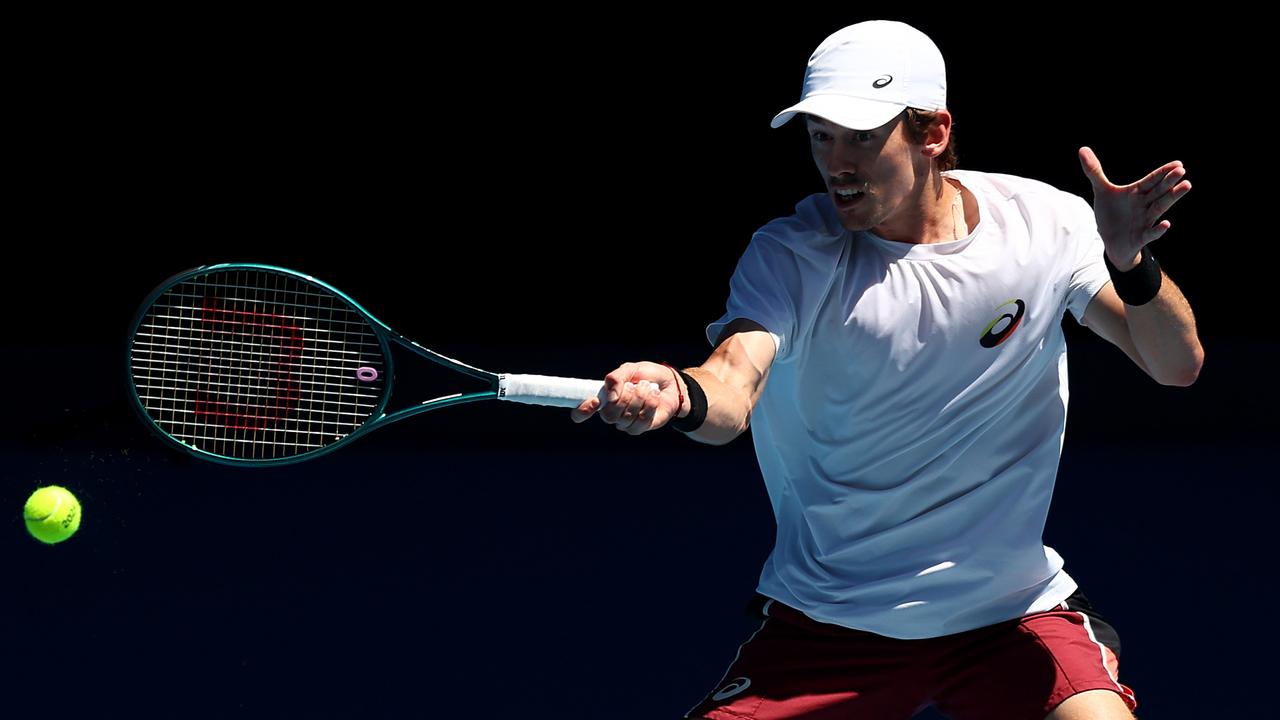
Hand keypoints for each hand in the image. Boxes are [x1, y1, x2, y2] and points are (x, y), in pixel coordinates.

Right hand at [570, 361, 684, 434]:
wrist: (670, 383)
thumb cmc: (647, 375)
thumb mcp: (630, 369)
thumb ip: (616, 378)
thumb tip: (611, 396)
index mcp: (603, 398)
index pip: (581, 412)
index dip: (583, 411)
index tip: (595, 402)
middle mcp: (611, 412)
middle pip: (608, 415)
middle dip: (624, 398)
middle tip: (634, 386)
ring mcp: (625, 422)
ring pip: (626, 418)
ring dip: (640, 399)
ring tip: (647, 388)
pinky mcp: (640, 427)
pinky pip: (641, 421)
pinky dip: (649, 405)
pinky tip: (654, 397)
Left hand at [1078, 147, 1190, 269]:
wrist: (1111, 242)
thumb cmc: (1111, 214)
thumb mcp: (1101, 191)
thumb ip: (1094, 171)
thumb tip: (1082, 149)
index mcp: (1137, 193)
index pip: (1152, 180)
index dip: (1163, 172)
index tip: (1178, 164)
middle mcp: (1144, 205)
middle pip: (1159, 191)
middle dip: (1169, 182)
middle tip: (1181, 171)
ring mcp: (1145, 221)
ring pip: (1160, 208)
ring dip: (1172, 198)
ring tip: (1186, 186)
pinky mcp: (1141, 237)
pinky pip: (1151, 233)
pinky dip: (1158, 229)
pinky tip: (1166, 224)